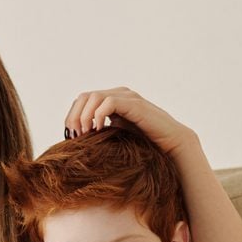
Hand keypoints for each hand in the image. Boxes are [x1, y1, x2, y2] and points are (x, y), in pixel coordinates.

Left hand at [64, 87, 198, 157]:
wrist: (170, 146)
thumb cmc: (143, 145)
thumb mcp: (114, 137)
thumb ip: (99, 132)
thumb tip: (76, 141)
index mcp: (111, 100)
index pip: (82, 101)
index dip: (71, 116)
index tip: (71, 136)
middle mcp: (118, 94)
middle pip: (84, 97)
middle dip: (74, 116)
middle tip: (75, 136)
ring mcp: (127, 97)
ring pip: (94, 97)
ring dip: (84, 116)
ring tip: (84, 133)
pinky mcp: (134, 104)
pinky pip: (109, 102)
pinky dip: (99, 115)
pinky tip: (98, 130)